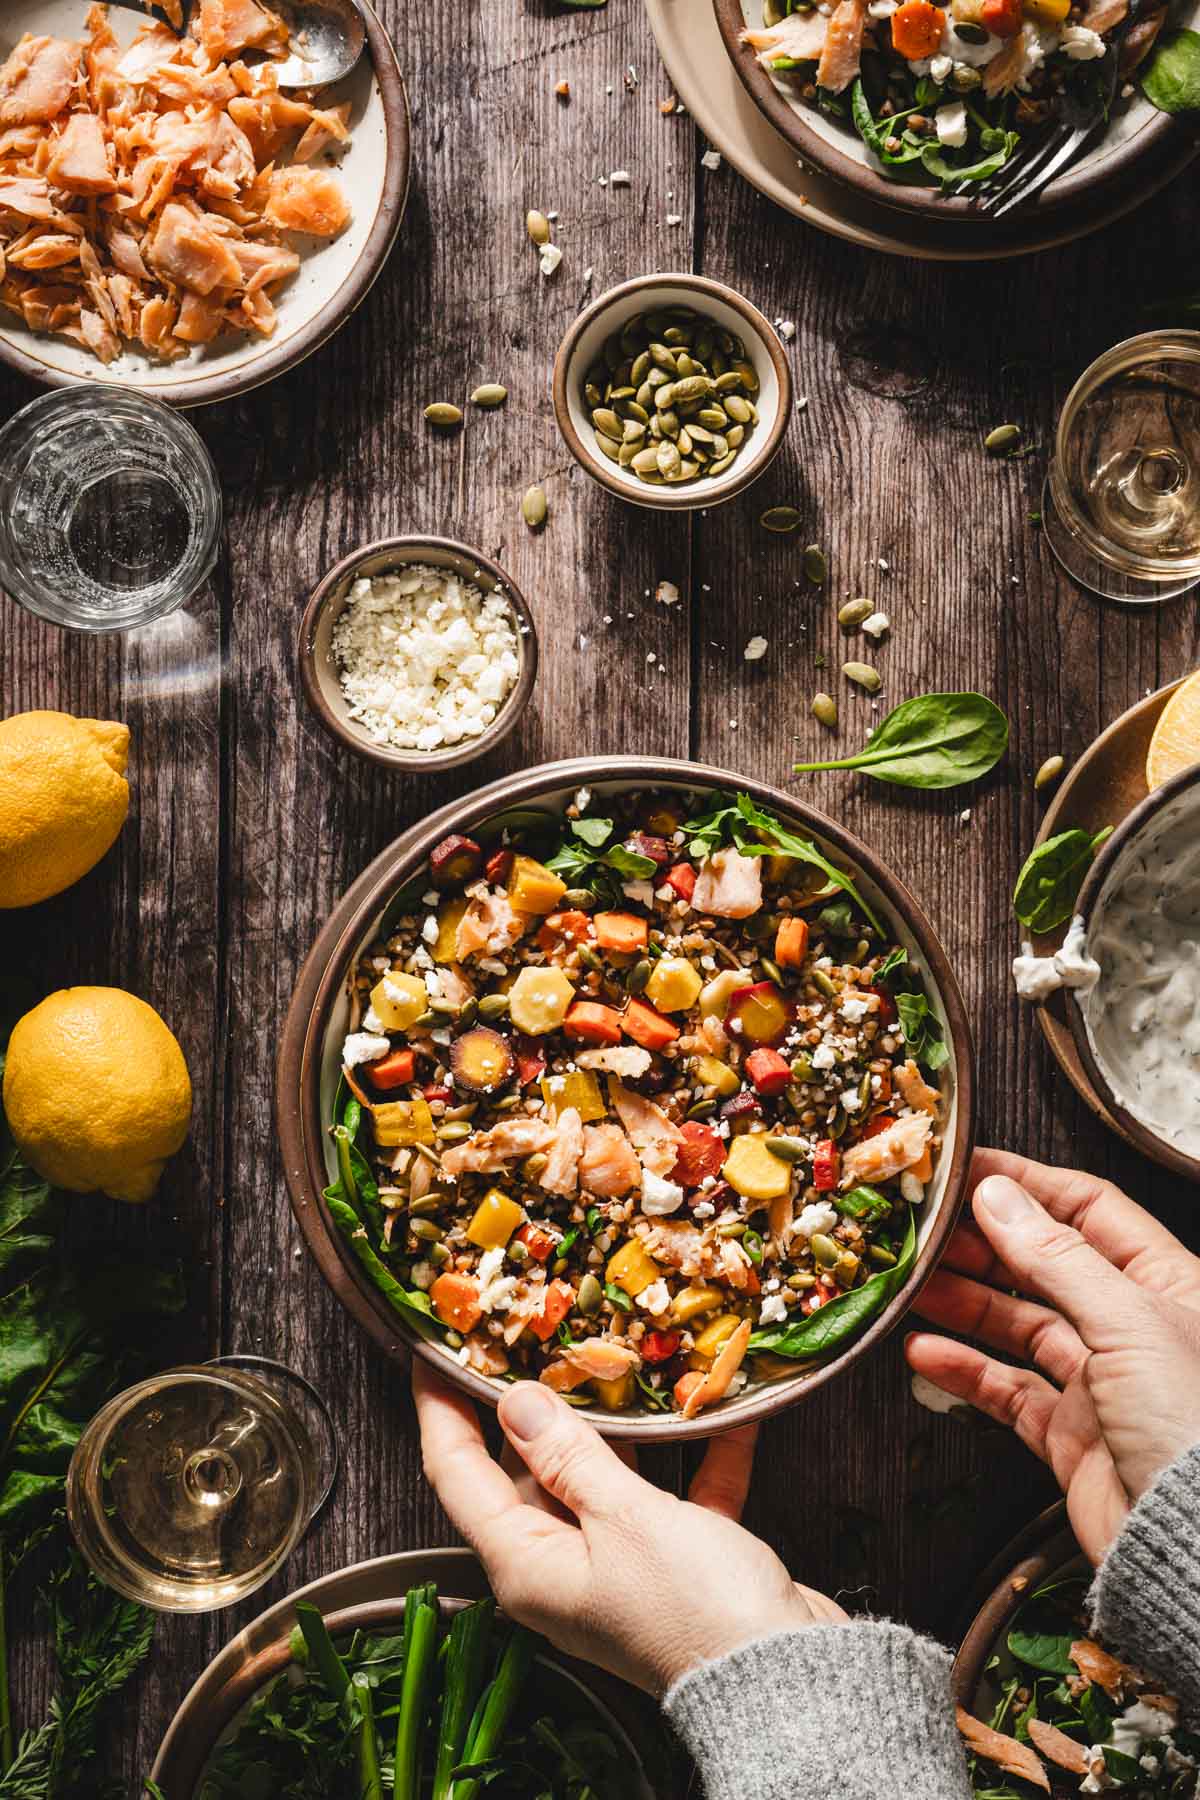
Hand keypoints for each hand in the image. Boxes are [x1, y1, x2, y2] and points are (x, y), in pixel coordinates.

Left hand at [413, 1358, 845, 1694]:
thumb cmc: (694, 1605)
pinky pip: (672, 1498)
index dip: (441, 1409)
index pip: (457, 1473)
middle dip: (532, 1405)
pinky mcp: (674, 1567)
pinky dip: (697, 1457)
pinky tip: (724, 1410)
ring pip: (598, 1479)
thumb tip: (514, 1402)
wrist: (788, 1677)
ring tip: (620, 1357)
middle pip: (524, 1471)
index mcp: (526, 1562)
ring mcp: (616, 1569)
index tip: (433, 1353)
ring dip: (619, 1426)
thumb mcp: (625, 1516)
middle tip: (532, 1335)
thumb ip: (569, 1455)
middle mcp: (560, 1568)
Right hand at [906, 1147, 1199, 1564]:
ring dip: (963, 1301)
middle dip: (982, 1244)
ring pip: (1018, 1324)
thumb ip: (1057, 1255)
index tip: (967, 1171)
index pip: (1088, 1208)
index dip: (1026, 1184)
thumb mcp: (1129, 1321)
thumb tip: (1000, 1194)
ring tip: (911, 1284)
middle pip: (1044, 1264)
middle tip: (925, 1229)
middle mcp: (1132, 1326)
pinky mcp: (1071, 1435)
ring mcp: (1100, 1381)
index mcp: (1166, 1283)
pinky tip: (926, 1352)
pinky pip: (1007, 1389)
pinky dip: (964, 1369)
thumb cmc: (1196, 1427)